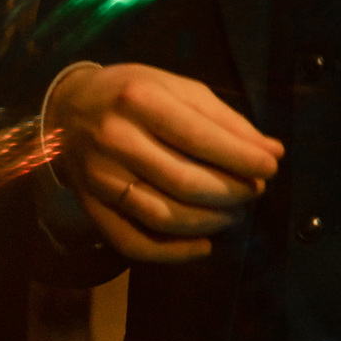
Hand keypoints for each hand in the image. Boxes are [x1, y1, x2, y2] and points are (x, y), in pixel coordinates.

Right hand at [47, 63, 281, 264]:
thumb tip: (272, 151)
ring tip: (234, 212)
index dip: (242, 158)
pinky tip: (203, 245)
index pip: (199, 138)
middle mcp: (116, 139)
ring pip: (163, 216)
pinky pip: (133, 242)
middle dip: (232, 192)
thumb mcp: (179, 88)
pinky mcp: (92, 207)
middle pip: (185, 182)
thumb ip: (225, 120)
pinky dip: (173, 252)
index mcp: (141, 100)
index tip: (271, 167)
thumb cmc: (134, 94)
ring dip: (210, 222)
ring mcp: (101, 178)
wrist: (68, 110)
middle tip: (255, 190)